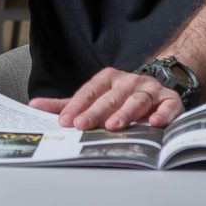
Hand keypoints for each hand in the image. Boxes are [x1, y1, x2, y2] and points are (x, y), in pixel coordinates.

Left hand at [28, 67, 182, 130]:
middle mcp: (129, 82)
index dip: (77, 106)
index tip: (65, 121)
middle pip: (111, 97)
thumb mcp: (94, 96)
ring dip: (126, 113)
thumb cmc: (120, 95)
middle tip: (83, 126)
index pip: (90, 92)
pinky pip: (168, 106)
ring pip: (137, 100)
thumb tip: (34, 106)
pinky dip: (162, 113)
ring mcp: (150, 90)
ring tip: (114, 126)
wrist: (159, 84)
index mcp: (108, 79)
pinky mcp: (171, 100)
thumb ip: (66, 104)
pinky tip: (154, 123)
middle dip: (96, 112)